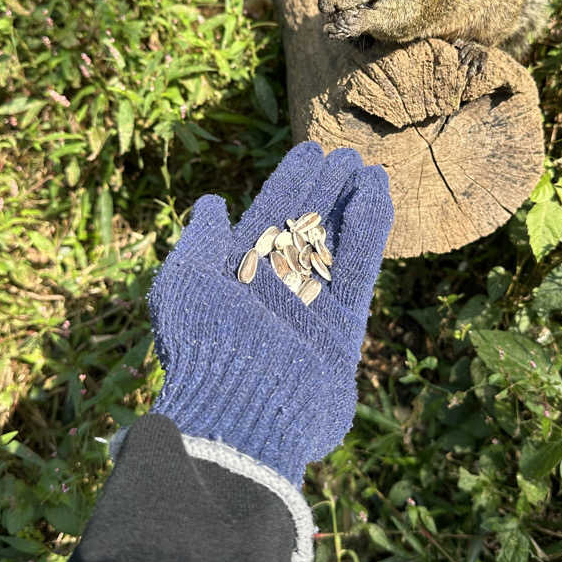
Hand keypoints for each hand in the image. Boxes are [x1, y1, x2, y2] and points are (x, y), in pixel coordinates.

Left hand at [147, 142, 392, 485]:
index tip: (310, 150)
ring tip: (369, 168)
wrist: (237, 410)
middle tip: (346, 154)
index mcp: (237, 271)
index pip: (269, 212)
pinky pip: (358, 266)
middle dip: (325, 188)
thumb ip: (199, 240)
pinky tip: (377, 194)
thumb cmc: (202, 345)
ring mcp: (311, 304)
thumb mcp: (183, 284)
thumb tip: (211, 202)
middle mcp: (277, 284)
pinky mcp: (342, 325)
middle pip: (307, 223)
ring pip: (336, 241)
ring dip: (351, 202)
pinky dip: (369, 229)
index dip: (290, 180)